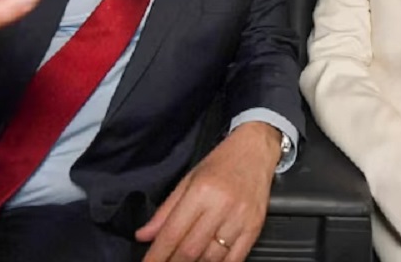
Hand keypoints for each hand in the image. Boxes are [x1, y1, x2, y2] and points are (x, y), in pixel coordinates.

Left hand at [135, 121, 280, 261]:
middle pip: (191, 249)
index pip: (173, 232)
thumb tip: (144, 235)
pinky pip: (236, 258)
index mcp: (201, 191)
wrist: (256, 149)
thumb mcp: (188, 179)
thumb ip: (166, 210)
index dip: (157, 255)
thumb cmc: (222, 162)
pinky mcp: (255, 227)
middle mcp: (221, 205)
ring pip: (212, 258)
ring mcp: (240, 218)